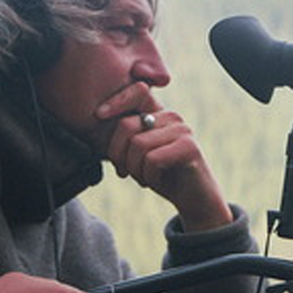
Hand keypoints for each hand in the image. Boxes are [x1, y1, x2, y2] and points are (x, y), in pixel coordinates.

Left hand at [95, 83, 232, 231]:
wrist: (194, 199)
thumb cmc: (162, 177)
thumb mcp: (139, 154)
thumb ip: (126, 137)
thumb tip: (98, 117)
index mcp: (159, 114)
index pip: (136, 93)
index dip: (115, 101)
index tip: (98, 115)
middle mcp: (172, 117)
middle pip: (127, 125)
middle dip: (117, 154)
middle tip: (124, 172)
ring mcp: (182, 131)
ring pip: (138, 144)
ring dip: (134, 169)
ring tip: (143, 179)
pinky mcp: (189, 148)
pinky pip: (153, 160)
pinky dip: (149, 177)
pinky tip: (156, 182)